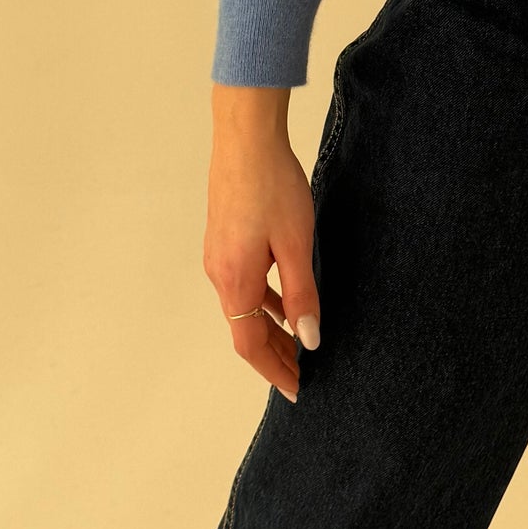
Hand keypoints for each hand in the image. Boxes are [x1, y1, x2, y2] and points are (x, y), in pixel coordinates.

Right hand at [204, 85, 322, 400]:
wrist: (244, 139)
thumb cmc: (272, 187)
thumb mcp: (296, 245)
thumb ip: (302, 294)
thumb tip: (308, 339)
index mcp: (235, 281)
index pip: (250, 345)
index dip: (275, 371)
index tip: (298, 390)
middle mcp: (220, 274)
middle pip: (245, 331)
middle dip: (275, 356)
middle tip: (304, 374)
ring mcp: (219, 257)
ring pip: (245, 308)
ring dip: (271, 330)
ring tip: (299, 345)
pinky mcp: (224, 241)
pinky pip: (243, 285)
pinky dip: (265, 303)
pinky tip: (285, 302)